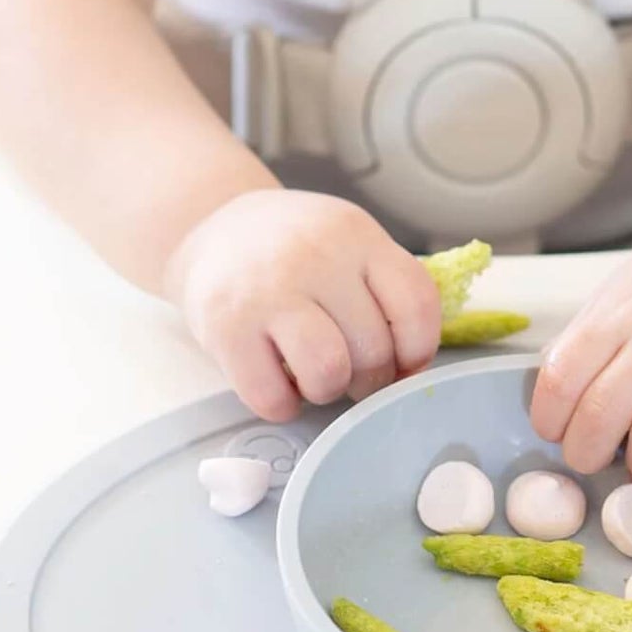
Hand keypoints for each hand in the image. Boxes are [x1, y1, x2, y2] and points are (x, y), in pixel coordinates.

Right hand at [162, 189, 441, 422]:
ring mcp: (267, 292)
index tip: (403, 360)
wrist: (213, 227)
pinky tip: (277, 379)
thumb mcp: (348, 242)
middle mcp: (314, 257)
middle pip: (374, 349)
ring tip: (314, 374)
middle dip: (370, 376)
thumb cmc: (295, 249)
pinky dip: (283, 404)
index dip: (418, 349)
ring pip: (328, 373)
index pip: (416, 303)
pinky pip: (273, 399)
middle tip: (350, 367)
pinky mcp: (225, 329)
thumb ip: (385, 288)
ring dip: (328, 390)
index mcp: (356, 235)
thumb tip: (413, 367)